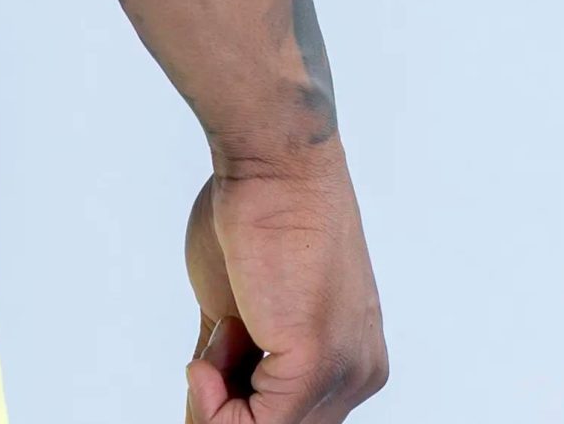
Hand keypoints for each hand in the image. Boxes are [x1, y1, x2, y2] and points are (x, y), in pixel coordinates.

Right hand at [183, 144, 386, 419]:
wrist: (274, 164)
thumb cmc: (257, 214)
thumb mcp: (239, 303)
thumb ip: (233, 360)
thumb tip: (205, 396)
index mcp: (351, 355)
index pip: (295, 413)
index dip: (239, 402)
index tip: (206, 366)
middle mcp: (361, 371)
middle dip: (228, 406)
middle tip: (202, 362)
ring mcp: (346, 369)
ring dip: (221, 405)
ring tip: (208, 347)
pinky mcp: (317, 360)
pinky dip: (220, 410)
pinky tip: (203, 367)